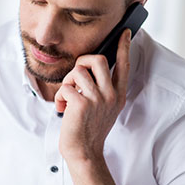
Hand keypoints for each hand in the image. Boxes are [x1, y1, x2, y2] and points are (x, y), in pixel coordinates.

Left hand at [54, 28, 131, 162]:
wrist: (84, 152)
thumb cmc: (89, 130)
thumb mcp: (104, 109)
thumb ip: (102, 90)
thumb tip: (88, 71)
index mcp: (118, 95)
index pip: (124, 65)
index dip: (124, 46)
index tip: (124, 31)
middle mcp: (111, 95)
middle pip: (98, 59)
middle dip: (82, 62)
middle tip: (76, 78)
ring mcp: (97, 99)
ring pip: (78, 71)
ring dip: (67, 82)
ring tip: (68, 97)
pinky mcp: (82, 104)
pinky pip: (66, 86)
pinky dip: (59, 97)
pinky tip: (62, 108)